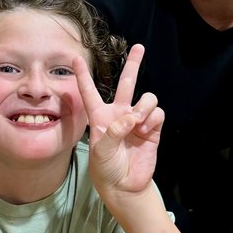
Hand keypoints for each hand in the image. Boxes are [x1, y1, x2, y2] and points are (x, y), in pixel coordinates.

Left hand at [73, 44, 162, 197]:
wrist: (125, 186)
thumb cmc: (106, 169)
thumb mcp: (101, 152)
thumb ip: (113, 132)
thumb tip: (131, 117)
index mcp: (100, 117)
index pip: (89, 92)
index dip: (83, 75)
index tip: (74, 58)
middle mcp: (120, 114)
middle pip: (127, 83)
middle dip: (133, 64)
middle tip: (139, 47)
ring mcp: (137, 120)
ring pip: (147, 98)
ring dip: (144, 106)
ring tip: (139, 122)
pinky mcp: (152, 129)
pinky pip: (157, 113)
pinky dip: (153, 119)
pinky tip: (146, 130)